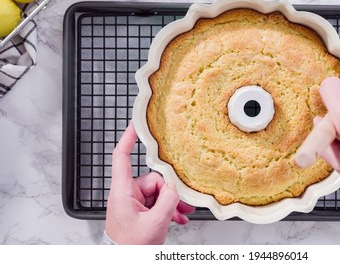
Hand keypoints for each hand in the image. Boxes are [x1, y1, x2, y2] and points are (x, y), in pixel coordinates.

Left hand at [106, 121, 194, 243]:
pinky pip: (157, 202)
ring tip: (181, 214)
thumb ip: (168, 200)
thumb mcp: (155, 223)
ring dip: (171, 202)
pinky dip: (168, 209)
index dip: (128, 138)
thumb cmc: (130, 247)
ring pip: (158, 192)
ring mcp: (133, 203)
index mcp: (123, 192)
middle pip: (153, 179)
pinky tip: (177, 218)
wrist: (127, 261)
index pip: (121, 157)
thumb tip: (175, 188)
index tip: (137, 124)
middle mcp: (127, 194)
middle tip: (181, 204)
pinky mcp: (140, 210)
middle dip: (170, 191)